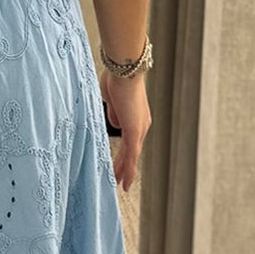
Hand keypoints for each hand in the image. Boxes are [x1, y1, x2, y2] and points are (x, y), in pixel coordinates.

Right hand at [100, 68, 150, 191]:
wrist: (124, 69)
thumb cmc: (116, 78)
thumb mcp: (113, 100)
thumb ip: (115, 113)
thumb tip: (115, 124)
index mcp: (136, 117)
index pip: (129, 140)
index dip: (123, 154)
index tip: (117, 163)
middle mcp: (141, 125)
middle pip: (132, 151)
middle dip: (124, 166)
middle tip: (118, 180)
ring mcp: (139, 129)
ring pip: (131, 156)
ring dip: (124, 171)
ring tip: (118, 184)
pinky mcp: (134, 131)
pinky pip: (131, 155)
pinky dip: (128, 170)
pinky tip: (124, 182)